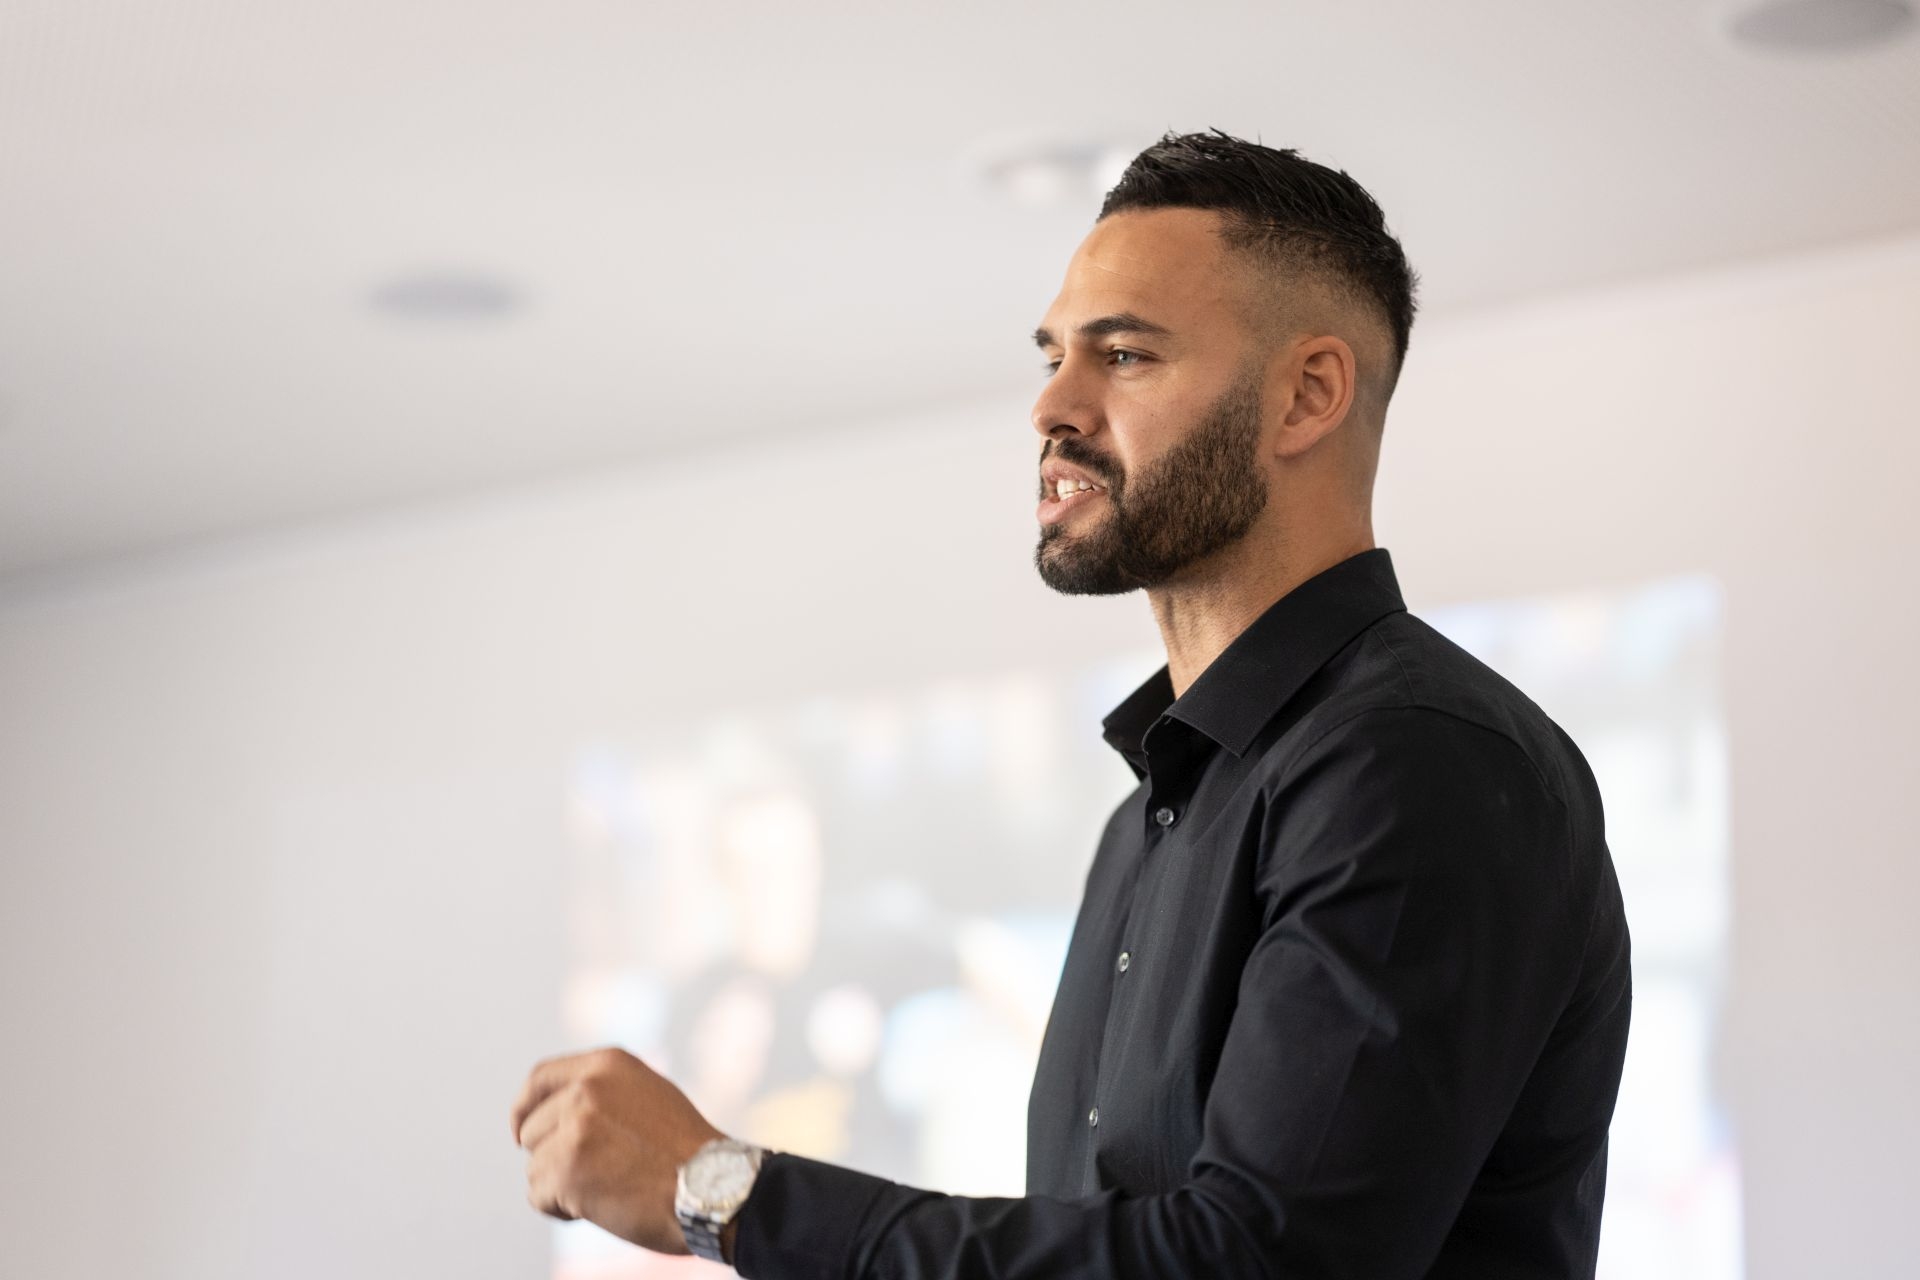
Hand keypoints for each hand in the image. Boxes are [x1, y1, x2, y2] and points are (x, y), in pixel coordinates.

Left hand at [510, 1046, 727, 1254]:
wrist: (711, 1188)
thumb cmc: (686, 1153)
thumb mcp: (648, 1096)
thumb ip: (604, 1093)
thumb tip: (556, 1109)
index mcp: (607, 1065)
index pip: (540, 1078)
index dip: (524, 1108)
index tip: (519, 1133)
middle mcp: (586, 1089)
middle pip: (532, 1129)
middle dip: (553, 1158)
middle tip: (595, 1175)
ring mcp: (575, 1128)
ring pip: (535, 1166)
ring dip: (560, 1186)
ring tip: (607, 1190)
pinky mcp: (567, 1169)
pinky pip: (538, 1196)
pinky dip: (561, 1210)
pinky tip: (601, 1207)